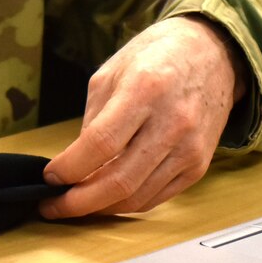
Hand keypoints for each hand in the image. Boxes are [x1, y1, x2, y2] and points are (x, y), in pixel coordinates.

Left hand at [40, 16, 244, 218]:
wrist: (212, 54)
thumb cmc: (157, 56)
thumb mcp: (112, 72)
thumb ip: (93, 118)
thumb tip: (75, 162)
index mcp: (144, 90)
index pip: (101, 143)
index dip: (70, 167)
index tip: (50, 177)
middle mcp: (171, 122)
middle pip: (120, 180)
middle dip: (79, 201)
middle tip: (54, 206)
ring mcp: (189, 148)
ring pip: (138, 197)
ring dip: (101, 208)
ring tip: (75, 204)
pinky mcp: (199, 166)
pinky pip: (157, 197)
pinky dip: (128, 203)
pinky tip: (107, 199)